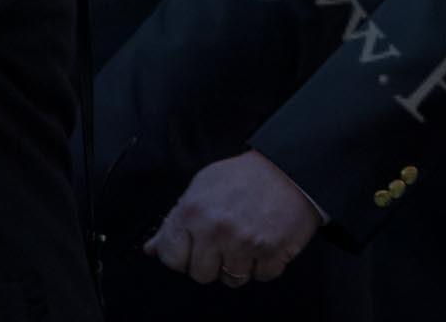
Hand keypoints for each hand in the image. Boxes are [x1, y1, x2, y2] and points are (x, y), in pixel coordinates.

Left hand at [143, 151, 321, 286]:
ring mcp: (245, 242)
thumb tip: (153, 248)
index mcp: (194, 211)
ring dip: (240, 265)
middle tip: (226, 241)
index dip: (183, 255)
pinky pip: (262, 276)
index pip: (171, 258)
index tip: (195, 247)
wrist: (292, 166)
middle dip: (213, 262)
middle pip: (201, 274)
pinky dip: (266, 264)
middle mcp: (217, 228)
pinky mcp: (273, 251)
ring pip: (232, 279)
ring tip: (248, 241)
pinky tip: (266, 242)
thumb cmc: (247, 176)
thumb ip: (176, 219)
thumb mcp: (203, 186)